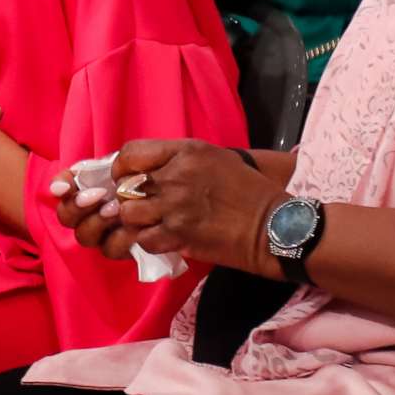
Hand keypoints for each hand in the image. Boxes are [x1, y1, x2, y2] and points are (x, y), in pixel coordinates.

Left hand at [49, 138, 276, 269]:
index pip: (130, 153)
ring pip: (127, 214)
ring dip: (130, 223)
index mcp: (186, 151)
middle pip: (123, 186)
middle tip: (127, 208)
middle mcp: (177, 175)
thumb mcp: (214, 159)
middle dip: (120, 200)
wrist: (274, 226)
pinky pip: (143, 240)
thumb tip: (141, 171)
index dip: (119, 169)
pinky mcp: (180, 236)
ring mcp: (177, 207)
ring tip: (141, 226)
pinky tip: (158, 240)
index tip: (124, 180)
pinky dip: (145, 242)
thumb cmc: (247, 192)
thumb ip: (177, 160)